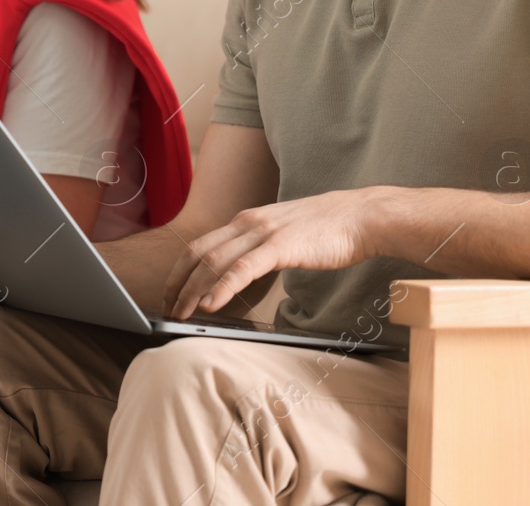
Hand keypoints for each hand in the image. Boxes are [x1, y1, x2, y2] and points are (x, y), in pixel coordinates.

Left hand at [163, 189, 384, 319]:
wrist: (361, 216)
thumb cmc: (327, 230)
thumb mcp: (283, 235)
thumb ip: (261, 249)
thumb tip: (244, 274)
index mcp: (247, 220)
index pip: (201, 245)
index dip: (181, 271)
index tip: (172, 294)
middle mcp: (248, 222)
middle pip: (199, 253)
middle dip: (178, 284)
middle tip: (168, 309)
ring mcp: (263, 232)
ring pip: (215, 261)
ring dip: (193, 290)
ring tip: (181, 312)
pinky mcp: (280, 245)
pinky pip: (243, 269)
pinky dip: (222, 287)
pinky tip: (211, 304)